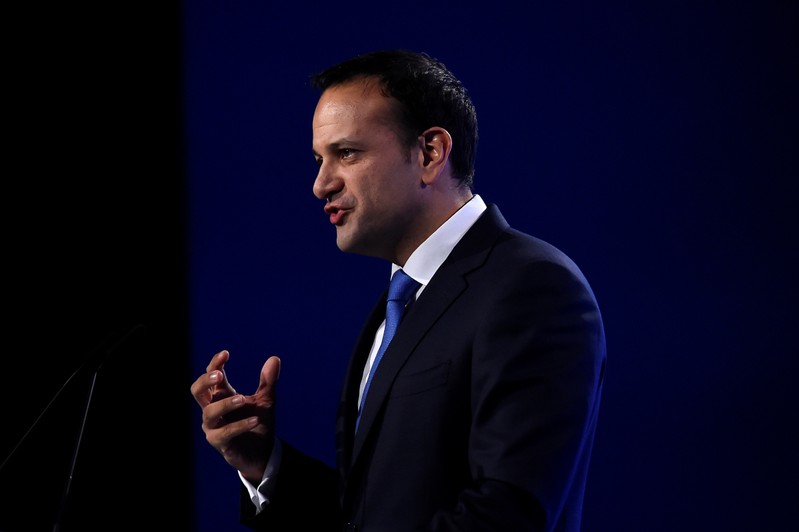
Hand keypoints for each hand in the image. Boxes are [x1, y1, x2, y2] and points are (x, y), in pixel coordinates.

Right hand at [190, 350, 280, 483]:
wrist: (262, 452)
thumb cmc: (257, 422)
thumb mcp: (265, 400)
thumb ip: (268, 381)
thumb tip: (274, 358)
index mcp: (221, 396)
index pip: (211, 377)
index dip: (215, 364)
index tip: (226, 353)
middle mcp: (213, 409)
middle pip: (197, 391)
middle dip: (205, 381)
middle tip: (220, 375)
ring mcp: (214, 427)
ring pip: (210, 412)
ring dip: (225, 404)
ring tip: (243, 398)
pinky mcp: (220, 443)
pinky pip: (225, 433)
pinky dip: (240, 425)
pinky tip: (255, 419)